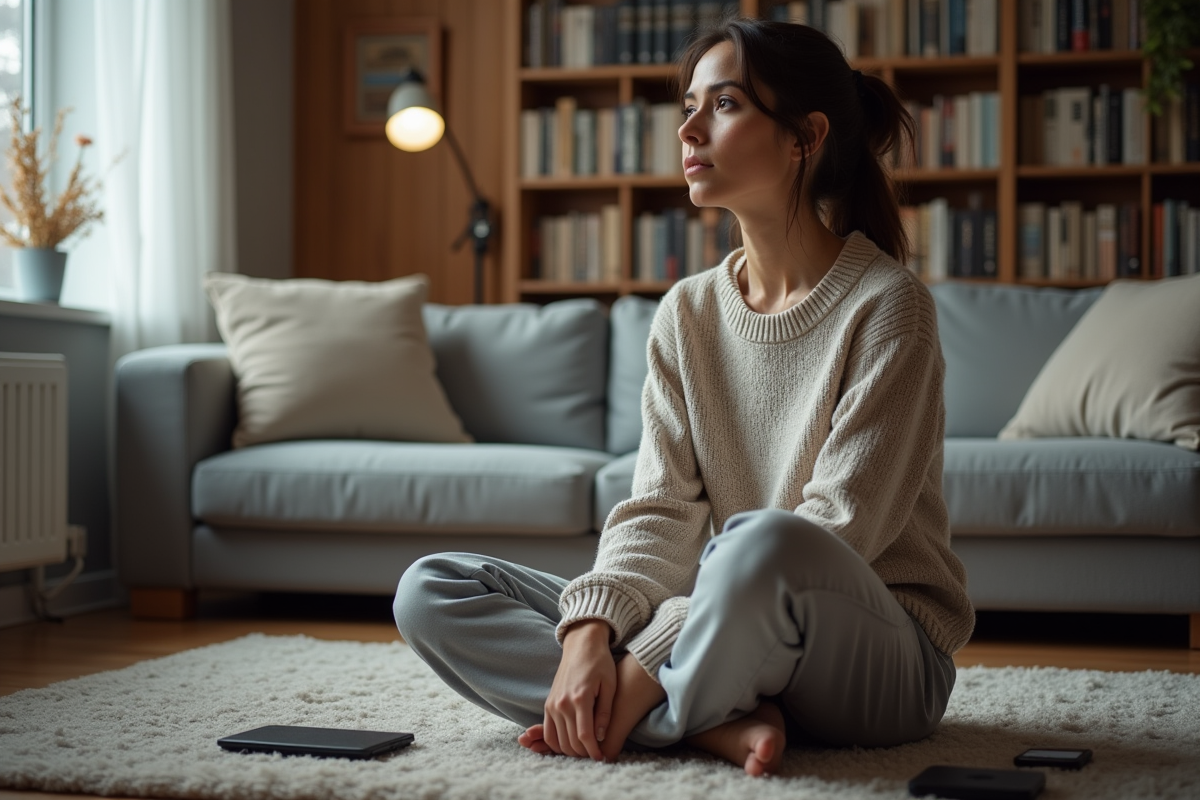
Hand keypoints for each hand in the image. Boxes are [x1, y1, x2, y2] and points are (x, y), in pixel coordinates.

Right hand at [541, 619, 615, 759]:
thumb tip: (600, 737)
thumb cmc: (600, 663)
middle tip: (595, 755)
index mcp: (580, 698)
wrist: (582, 645)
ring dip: (571, 751)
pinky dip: (557, 743)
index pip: (585, 736)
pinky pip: (548, 731)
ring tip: (585, 751)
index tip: (601, 758)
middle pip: (571, 742)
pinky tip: (570, 744)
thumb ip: (604, 712)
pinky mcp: (548, 704)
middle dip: (584, 753)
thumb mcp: (610, 685)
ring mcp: (552, 704)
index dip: (593, 751)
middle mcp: (562, 703)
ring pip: (558, 740)